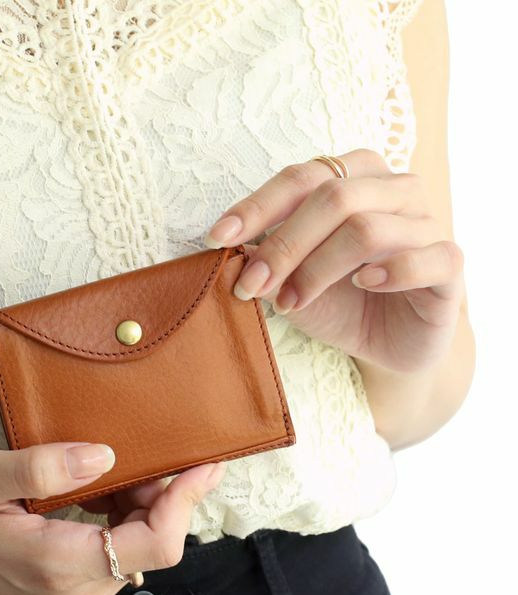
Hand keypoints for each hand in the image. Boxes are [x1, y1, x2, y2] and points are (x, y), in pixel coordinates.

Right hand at [0, 441, 225, 594]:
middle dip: (166, 498)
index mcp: (59, 566)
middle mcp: (75, 592)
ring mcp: (72, 594)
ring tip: (130, 464)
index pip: (154, 544)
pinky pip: (116, 551)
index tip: (205, 464)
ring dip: (145, 505)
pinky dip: (124, 516)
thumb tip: (105, 458)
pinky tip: (108, 487)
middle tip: (161, 451)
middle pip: (153, 547)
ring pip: (138, 548)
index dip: (186, 502)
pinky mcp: (67, 586)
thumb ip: (41, 469)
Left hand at [205, 148, 464, 372]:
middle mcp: (395, 189)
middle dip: (282, 245)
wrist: (388, 343)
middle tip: (248, 285)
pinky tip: (362, 286)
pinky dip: (388, 272)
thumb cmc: (338, 302)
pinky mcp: (450, 263)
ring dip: (317, 269)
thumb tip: (231, 251)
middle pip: (333, 198)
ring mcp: (427, 223)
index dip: (257, 206)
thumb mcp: (291, 281)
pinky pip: (425, 257)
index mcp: (355, 177)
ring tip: (290, 303)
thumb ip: (266, 260)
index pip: (301, 178)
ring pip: (367, 229)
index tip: (218, 238)